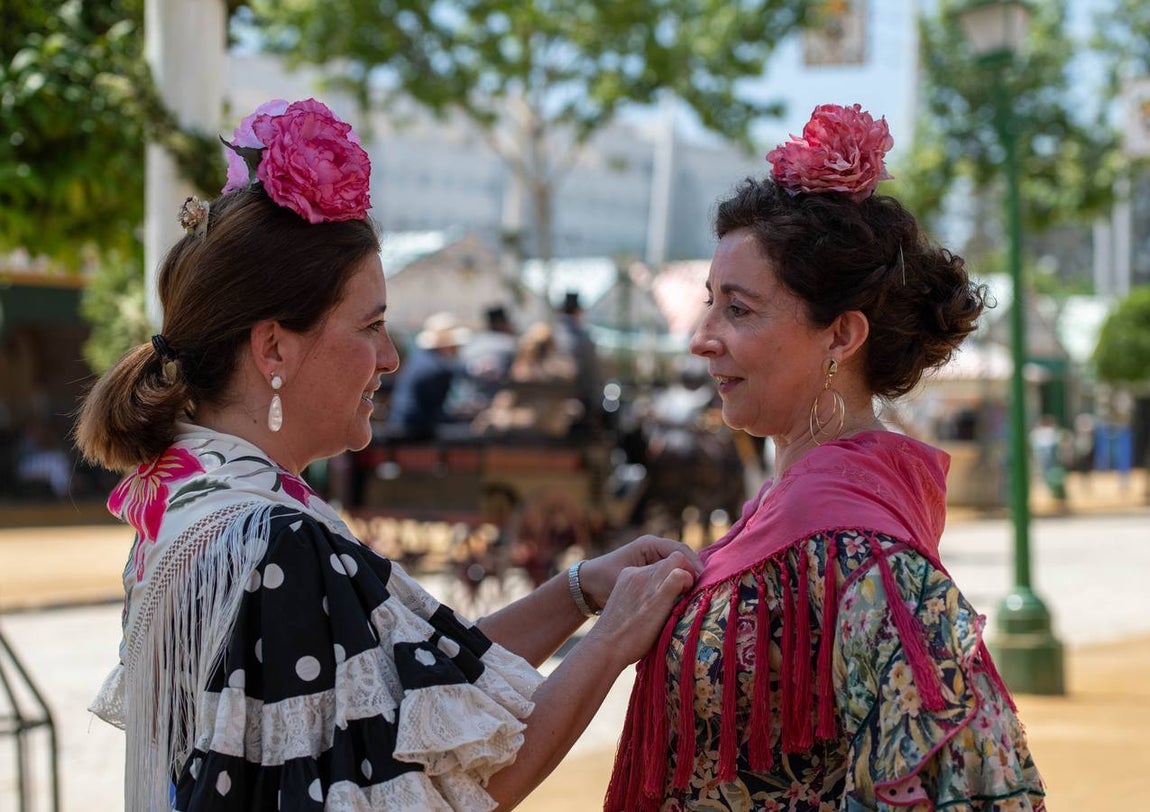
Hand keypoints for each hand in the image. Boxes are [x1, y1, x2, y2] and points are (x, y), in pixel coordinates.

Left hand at [578, 535, 701, 610]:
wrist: (586, 587)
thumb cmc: (604, 581)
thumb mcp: (632, 581)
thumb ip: (657, 581)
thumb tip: (684, 578)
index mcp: (649, 544)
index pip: (680, 551)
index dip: (694, 566)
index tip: (704, 582)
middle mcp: (652, 548)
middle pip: (683, 558)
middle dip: (695, 572)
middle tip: (707, 589)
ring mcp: (652, 559)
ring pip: (678, 567)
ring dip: (688, 579)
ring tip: (699, 594)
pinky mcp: (650, 570)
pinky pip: (670, 574)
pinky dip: (679, 583)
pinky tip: (685, 597)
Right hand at [585, 553, 696, 665]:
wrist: (605, 645)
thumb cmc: (618, 637)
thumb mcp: (626, 607)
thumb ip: (640, 599)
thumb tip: (658, 608)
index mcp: (628, 575)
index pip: (657, 564)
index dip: (670, 574)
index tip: (677, 589)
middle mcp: (638, 573)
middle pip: (670, 558)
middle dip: (683, 569)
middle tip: (687, 590)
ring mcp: (648, 581)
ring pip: (678, 560)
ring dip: (688, 574)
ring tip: (687, 594)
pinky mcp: (659, 593)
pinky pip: (681, 574)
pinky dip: (688, 582)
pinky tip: (686, 596)